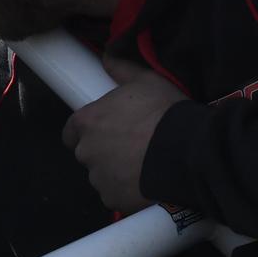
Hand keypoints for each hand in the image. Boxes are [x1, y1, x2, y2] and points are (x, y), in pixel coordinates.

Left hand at [61, 56, 186, 213]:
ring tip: (143, 163)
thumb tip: (107, 56)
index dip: (87, 131)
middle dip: (104, 151)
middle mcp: (86, 151)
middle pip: (88, 153)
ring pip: (102, 175)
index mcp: (87, 121)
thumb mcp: (147, 80)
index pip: (71, 131)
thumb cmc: (165, 112)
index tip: (104, 131)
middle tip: (132, 144)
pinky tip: (146, 181)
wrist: (187, 151)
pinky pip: (115, 195)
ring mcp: (99, 178)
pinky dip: (126, 191)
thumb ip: (121, 68)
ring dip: (115, 171)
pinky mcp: (113, 200)